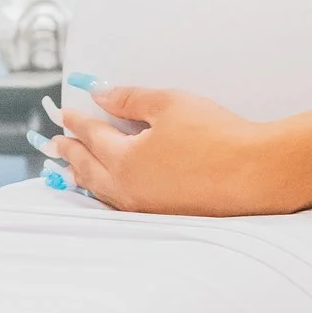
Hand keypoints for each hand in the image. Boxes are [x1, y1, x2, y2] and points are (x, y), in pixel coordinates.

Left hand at [51, 85, 291, 214]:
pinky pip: (120, 204)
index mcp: (125, 159)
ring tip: (73, 169)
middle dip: (70, 152)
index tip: (64, 113)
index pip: (91, 136)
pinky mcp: (163, 216)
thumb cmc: (215, 135)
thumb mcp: (169, 104)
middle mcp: (128, 188)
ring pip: (102, 191)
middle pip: (88, 168)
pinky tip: (110, 190)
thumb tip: (101, 96)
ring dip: (84, 176)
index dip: (77, 121)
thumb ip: (130, 99)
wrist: (255, 174)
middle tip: (56, 144)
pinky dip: (105, 192)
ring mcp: (145, 207)